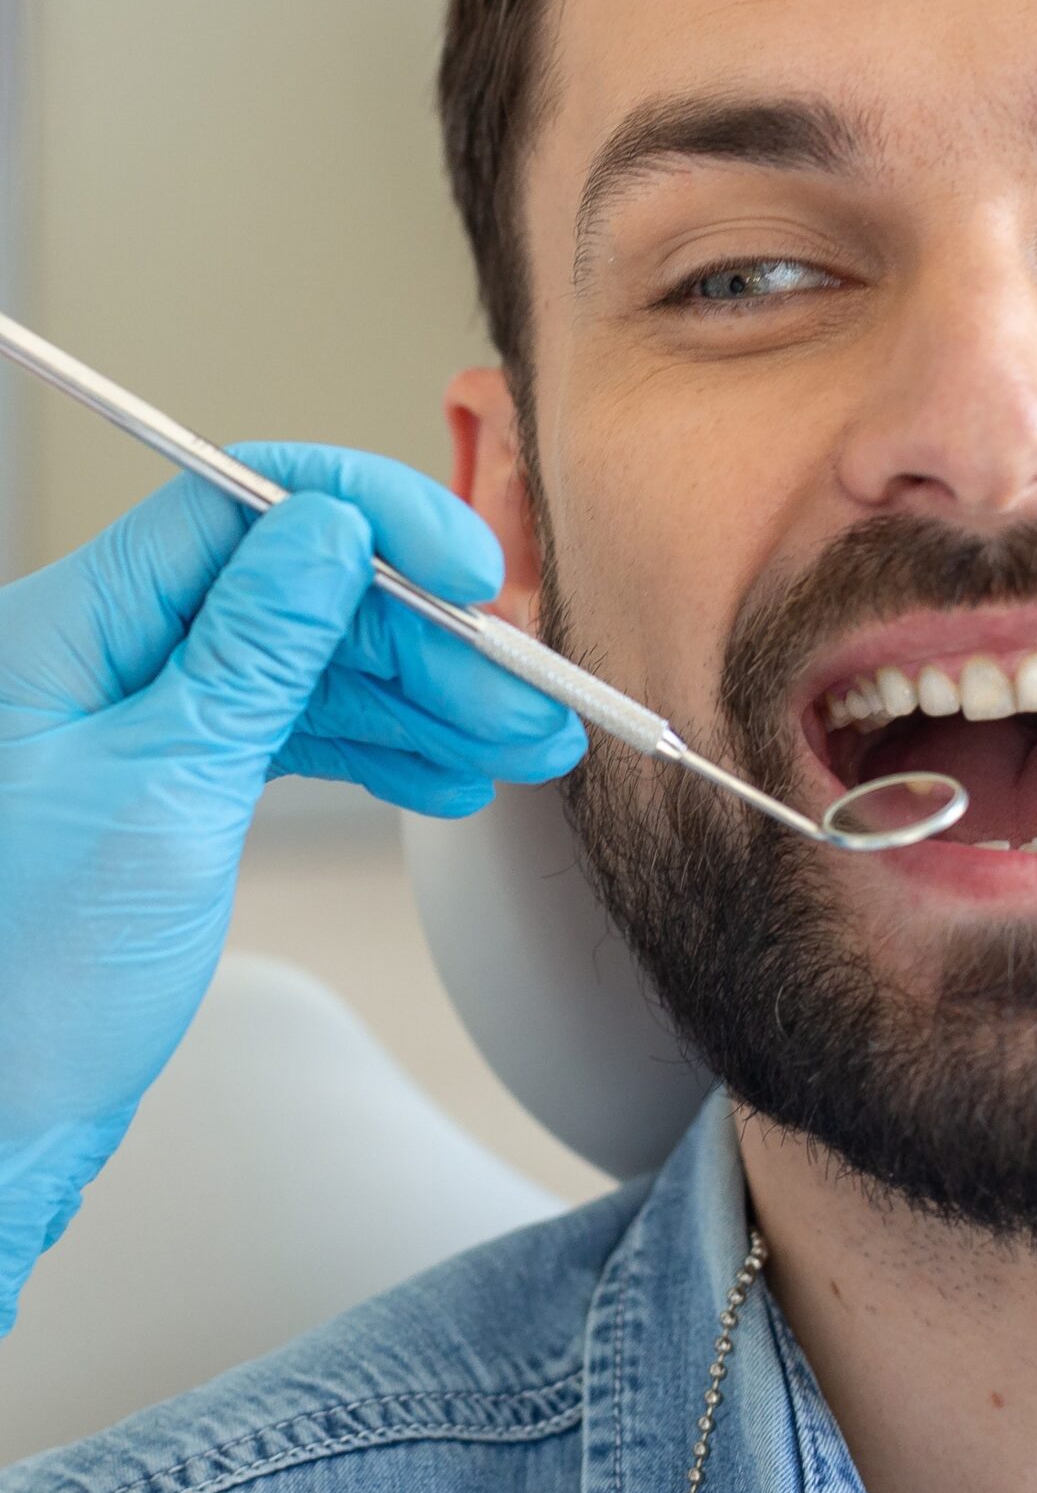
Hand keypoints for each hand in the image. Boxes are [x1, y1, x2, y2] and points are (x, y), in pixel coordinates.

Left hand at [0, 446, 583, 1326]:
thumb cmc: (27, 985)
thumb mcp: (162, 797)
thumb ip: (253, 653)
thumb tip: (329, 529)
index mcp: (69, 629)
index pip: (241, 507)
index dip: (372, 519)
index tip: (471, 568)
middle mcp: (105, 658)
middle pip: (299, 593)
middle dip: (428, 641)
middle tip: (530, 700)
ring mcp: (145, 721)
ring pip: (315, 668)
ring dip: (429, 703)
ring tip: (526, 747)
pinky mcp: (177, 785)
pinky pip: (299, 734)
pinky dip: (384, 753)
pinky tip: (451, 778)